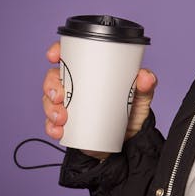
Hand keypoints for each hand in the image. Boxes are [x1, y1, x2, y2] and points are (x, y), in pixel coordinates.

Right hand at [42, 41, 157, 159]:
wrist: (128, 143)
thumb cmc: (131, 114)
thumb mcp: (140, 98)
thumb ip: (146, 86)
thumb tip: (145, 78)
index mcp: (90, 73)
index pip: (69, 56)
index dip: (57, 52)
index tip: (53, 56)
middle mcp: (76, 87)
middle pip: (53, 78)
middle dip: (50, 86)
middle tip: (59, 97)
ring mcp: (68, 106)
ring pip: (48, 101)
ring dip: (50, 109)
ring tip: (61, 118)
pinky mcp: (66, 125)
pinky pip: (51, 124)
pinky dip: (51, 128)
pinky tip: (58, 131)